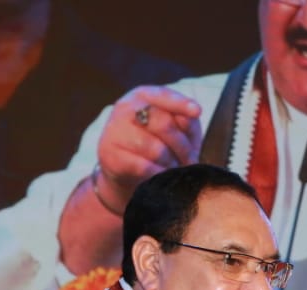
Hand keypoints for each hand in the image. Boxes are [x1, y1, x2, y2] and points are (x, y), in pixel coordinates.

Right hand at [95, 86, 203, 208]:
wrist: (125, 171)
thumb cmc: (155, 145)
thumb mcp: (175, 129)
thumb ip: (185, 120)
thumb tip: (190, 118)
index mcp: (142, 95)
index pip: (163, 95)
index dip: (181, 104)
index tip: (197, 112)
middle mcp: (125, 108)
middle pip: (163, 124)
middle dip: (182, 146)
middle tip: (190, 160)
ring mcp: (114, 130)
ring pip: (155, 149)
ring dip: (171, 163)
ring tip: (175, 168)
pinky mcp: (109, 155)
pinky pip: (143, 166)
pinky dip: (158, 173)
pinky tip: (161, 175)